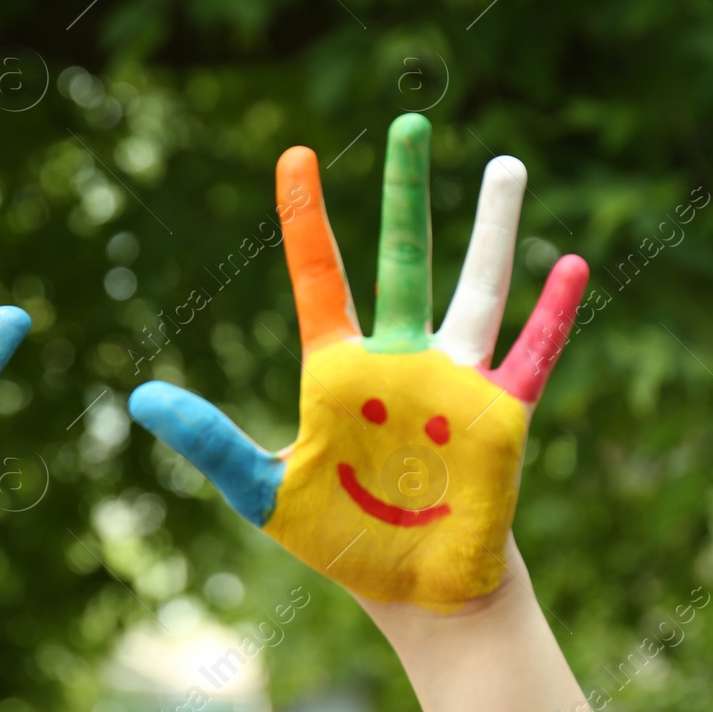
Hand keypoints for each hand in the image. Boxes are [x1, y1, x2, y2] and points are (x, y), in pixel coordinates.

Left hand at [129, 114, 586, 611]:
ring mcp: (454, 380)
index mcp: (338, 369)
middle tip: (408, 121)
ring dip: (492, 228)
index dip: (306, 215)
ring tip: (505, 163)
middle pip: (402, 257)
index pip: (319, 274)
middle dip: (405, 191)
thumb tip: (140, 397)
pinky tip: (572, 263)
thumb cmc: (343, 538)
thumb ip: (210, 440)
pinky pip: (532, 353)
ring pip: (476, 288)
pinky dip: (552, 313)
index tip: (295, 154)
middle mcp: (399, 358)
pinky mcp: (501, 414)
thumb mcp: (264, 489)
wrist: (415, 590)